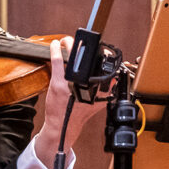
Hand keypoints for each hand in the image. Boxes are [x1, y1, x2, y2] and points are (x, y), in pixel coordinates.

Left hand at [30, 37, 104, 168]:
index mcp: (97, 88)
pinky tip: (55, 45)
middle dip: (80, 45)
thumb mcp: (98, 104)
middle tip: (77, 41)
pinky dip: (56, 51)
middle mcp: (84, 85)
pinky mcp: (58, 84)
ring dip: (68, 45)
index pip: (99, 64)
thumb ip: (106, 91)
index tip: (94, 45)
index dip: (98, 51)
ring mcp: (70, 84)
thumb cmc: (77, 115)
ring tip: (67, 42)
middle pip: (84, 57)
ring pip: (71, 57)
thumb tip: (113, 80)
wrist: (62, 127)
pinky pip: (58, 62)